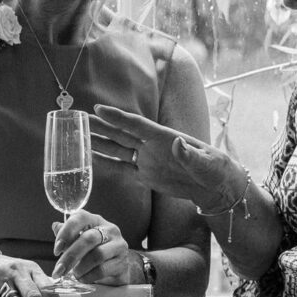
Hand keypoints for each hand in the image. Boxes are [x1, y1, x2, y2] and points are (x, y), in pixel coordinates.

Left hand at [51, 208, 131, 286]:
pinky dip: (89, 276)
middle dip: (70, 256)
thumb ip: (68, 235)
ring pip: (97, 255)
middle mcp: (110, 229)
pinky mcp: (123, 262)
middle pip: (88, 239)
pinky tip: (83, 279)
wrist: (116, 269)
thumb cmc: (94, 251)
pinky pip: (103, 270)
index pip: (81, 218)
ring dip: (81, 267)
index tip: (56, 250)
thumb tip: (55, 226)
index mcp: (96, 220)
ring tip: (74, 275)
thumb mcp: (79, 241)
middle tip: (59, 270)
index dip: (66, 232)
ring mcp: (119, 245)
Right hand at [91, 104, 238, 216]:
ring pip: (118, 149)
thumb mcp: (207, 163)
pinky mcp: (146, 176)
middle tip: (80, 118)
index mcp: (165, 138)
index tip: (98, 108)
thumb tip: (178, 143)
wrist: (216, 188)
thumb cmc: (216, 170)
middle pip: (121, 134)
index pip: (137, 125)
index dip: (117, 117)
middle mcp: (152, 147)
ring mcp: (147, 161)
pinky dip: (107, 164)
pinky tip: (92, 159)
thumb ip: (191, 155)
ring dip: (100, 142)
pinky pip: (122, 169)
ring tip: (80, 136)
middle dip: (101, 126)